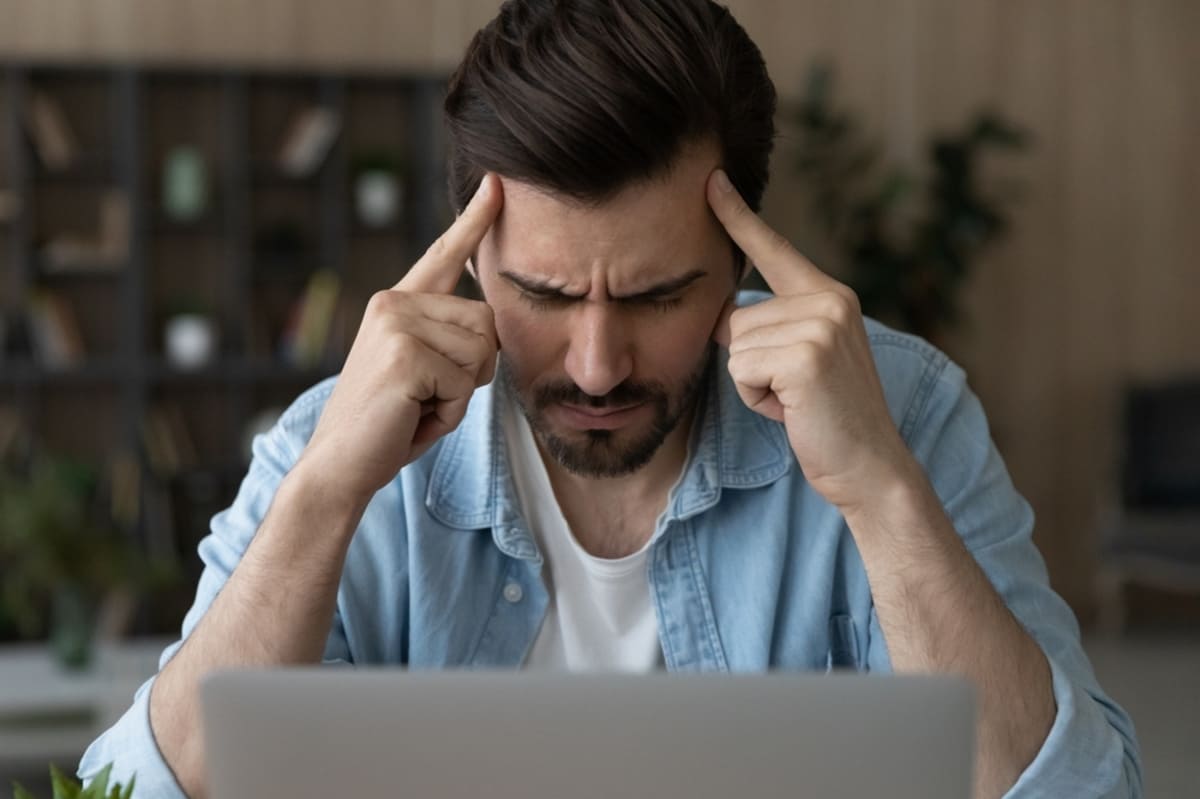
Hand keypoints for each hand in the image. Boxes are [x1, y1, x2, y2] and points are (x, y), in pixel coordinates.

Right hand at [299, 174, 502, 506]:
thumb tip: (489, 325)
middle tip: (429, 397)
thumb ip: (447, 340)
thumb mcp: (421, 371)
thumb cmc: (386, 424)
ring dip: (462, 394)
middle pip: (488, 320)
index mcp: (397, 303)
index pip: (444, 254)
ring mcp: (396, 325)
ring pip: (483, 351)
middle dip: (474, 371)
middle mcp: (393, 302)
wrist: (339, 466)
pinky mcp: (404, 355)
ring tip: (418, 407)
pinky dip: (450, 413)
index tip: (496, 184)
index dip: (475, 221)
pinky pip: (466, 383)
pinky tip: (413, 417)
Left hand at [706, 169, 915, 512]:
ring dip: (753, 383)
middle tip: (795, 391)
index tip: (710, 179)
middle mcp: (831, 300)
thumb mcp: (802, 359)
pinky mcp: (807, 356)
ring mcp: (822, 325)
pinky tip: (793, 410)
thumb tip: (724, 317)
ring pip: (736, 346)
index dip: (738, 216)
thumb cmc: (827, 418)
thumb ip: (773, 327)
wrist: (869, 466)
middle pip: (737, 318)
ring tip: (795, 400)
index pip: (774, 249)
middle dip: (751, 363)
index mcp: (830, 295)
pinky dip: (756, 399)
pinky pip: (741, 369)